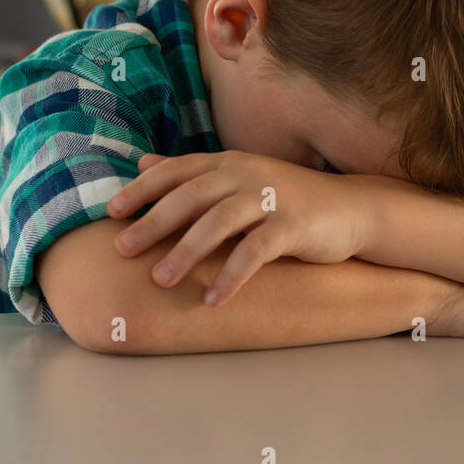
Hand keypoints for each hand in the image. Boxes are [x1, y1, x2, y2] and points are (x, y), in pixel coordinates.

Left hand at [106, 151, 370, 304]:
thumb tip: (143, 163)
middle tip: (121, 248)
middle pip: (190, 195)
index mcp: (229, 163)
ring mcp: (270, 198)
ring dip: (185, 251)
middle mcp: (246, 174)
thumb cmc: (286, 198)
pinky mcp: (293, 225)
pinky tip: (213, 300)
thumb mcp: (238, 179)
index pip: (177, 170)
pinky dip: (232, 276)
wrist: (351, 208)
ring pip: (218, 222)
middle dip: (153, 222)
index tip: (112, 210)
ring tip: (159, 279)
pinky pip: (256, 252)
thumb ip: (193, 173)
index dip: (143, 188)